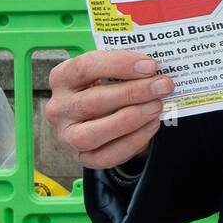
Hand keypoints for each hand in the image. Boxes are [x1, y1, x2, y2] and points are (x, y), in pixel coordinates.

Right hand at [45, 50, 173, 169]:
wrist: (102, 115)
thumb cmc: (107, 85)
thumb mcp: (111, 70)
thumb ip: (126, 67)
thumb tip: (157, 69)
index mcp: (63, 77)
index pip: (85, 67)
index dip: (119, 65)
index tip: (150, 66)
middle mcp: (59, 107)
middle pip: (93, 101)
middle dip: (133, 93)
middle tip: (162, 86)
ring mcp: (67, 135)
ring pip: (93, 133)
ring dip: (131, 118)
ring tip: (157, 106)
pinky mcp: (82, 157)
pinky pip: (106, 155)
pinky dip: (133, 140)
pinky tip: (152, 124)